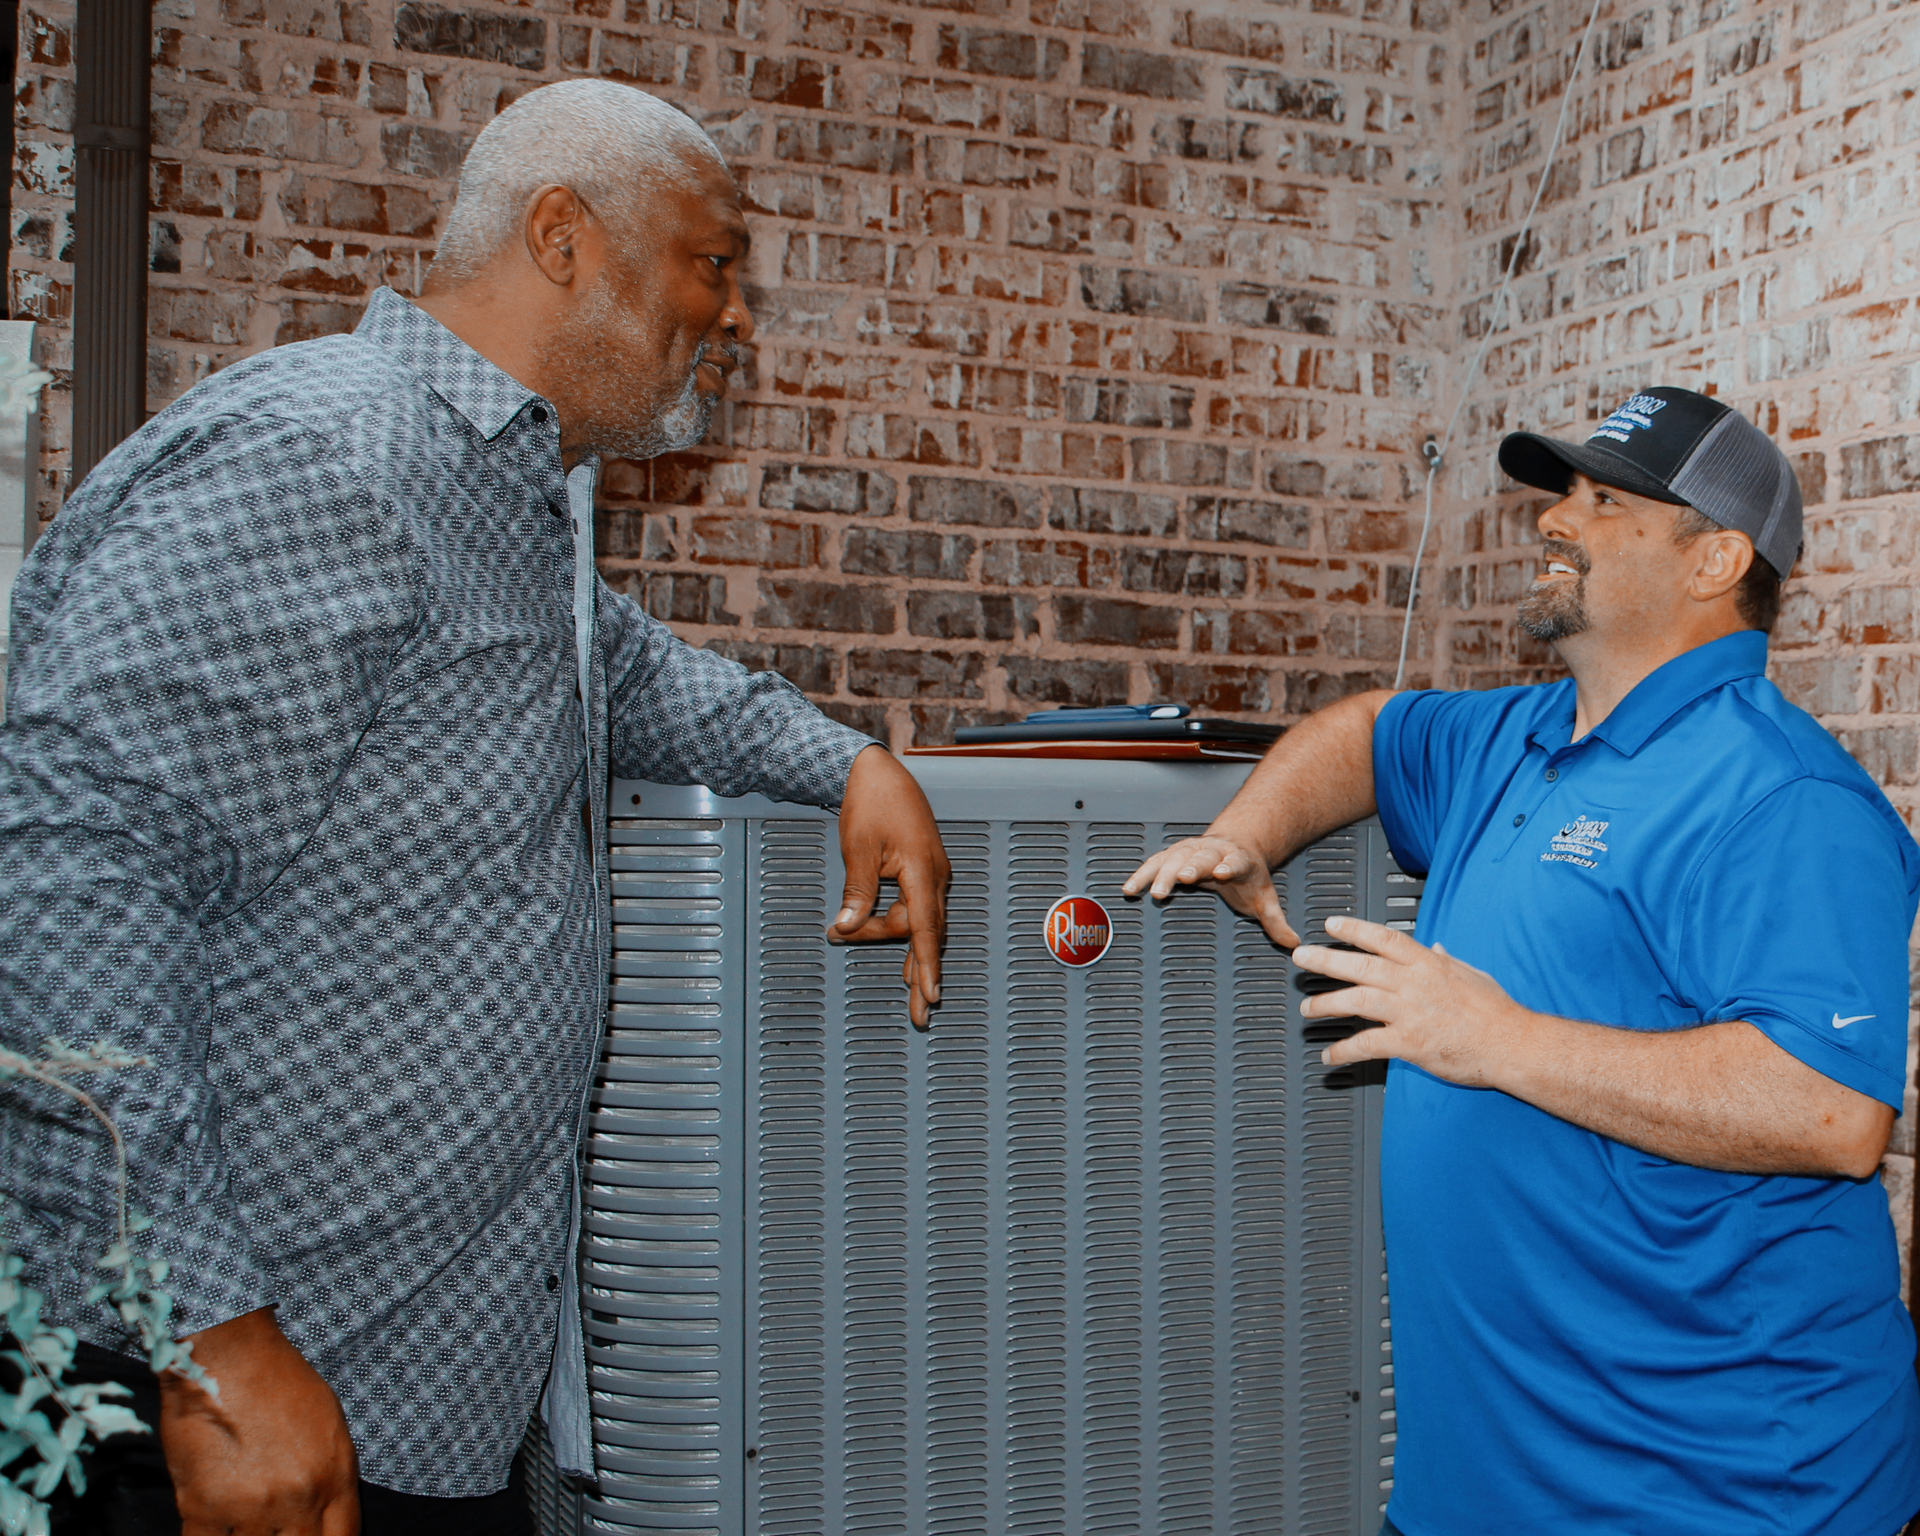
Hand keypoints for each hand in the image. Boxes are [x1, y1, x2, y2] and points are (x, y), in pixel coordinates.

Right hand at [159, 1308, 358, 1535]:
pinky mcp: (203, 1510)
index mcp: (334, 1476)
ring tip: (248, 1524)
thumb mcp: (328, 1423)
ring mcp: (251, 1508)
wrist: (228, 1356)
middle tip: (279, 1530)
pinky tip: (215, 1529)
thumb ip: (331, 1474)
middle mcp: (298, 1499)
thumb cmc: (278, 1380)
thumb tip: (324, 1512)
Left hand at [831, 745, 950, 1028]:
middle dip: (919, 971)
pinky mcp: (923, 869)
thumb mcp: (857, 847)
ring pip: (919, 922)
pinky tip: (909, 959)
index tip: (931, 995)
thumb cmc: (871, 800)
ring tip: (908, 989)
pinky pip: (919, 909)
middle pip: (923, 932)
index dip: (927, 964)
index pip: (924, 928)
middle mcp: (935, 875)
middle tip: (918, 1013)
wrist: (877, 770)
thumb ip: (857, 890)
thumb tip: (847, 925)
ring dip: (902, 946)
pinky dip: (910, 932)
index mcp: (922, 870)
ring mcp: (932, 872)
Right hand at [1120, 835, 1296, 945]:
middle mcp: (1212, 852)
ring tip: (1150, 891)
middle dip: (1189, 867)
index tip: (1220, 872)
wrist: (1237, 844)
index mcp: (1237, 860)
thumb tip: (1292, 944)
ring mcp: (1191, 850)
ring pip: (1174, 858)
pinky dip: (1142, 875)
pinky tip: (1129, 889)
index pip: (1233, 862)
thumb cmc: (1249, 875)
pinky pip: (1155, 863)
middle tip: (1180, 878)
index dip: (1226, 866)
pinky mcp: (1173, 853)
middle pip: (1200, 858)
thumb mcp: (1264, 897)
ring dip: (1161, 873)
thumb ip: (1275, 921)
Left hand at [1293, 915, 1532, 1084]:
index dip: (1354, 929)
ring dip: (1326, 1004)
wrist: (1513, 1045)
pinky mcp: (1410, 1043)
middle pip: (1360, 966)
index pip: (1383, 938)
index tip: (1331, 925)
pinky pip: (1367, 1045)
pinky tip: (1330, 1055)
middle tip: (1301, 958)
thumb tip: (1436, 948)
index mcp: (1428, 965)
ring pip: (1357, 1001)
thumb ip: (1447, 960)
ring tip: (1307, 1009)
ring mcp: (1410, 1013)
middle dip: (1326, 960)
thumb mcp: (1472, 974)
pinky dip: (1344, 1051)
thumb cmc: (1497, 1013)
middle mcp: (1414, 984)